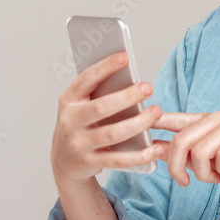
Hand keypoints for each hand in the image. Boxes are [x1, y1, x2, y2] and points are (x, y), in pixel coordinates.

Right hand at [50, 51, 164, 185]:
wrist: (63, 160)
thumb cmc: (81, 124)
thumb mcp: (82, 105)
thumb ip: (100, 92)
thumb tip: (130, 77)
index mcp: (69, 100)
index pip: (86, 79)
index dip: (105, 67)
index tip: (124, 56)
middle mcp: (70, 121)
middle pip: (101, 108)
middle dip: (127, 97)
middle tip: (148, 87)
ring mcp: (78, 144)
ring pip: (112, 134)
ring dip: (138, 123)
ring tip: (156, 112)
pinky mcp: (89, 163)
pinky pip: (118, 160)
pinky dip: (139, 156)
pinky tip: (155, 149)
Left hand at [150, 111, 219, 194]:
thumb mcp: (206, 164)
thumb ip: (182, 155)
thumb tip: (154, 147)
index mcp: (205, 122)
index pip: (175, 118)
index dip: (157, 120)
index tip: (141, 121)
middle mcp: (217, 118)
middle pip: (182, 140)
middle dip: (178, 167)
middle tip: (185, 182)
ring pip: (200, 151)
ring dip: (204, 173)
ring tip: (215, 176)